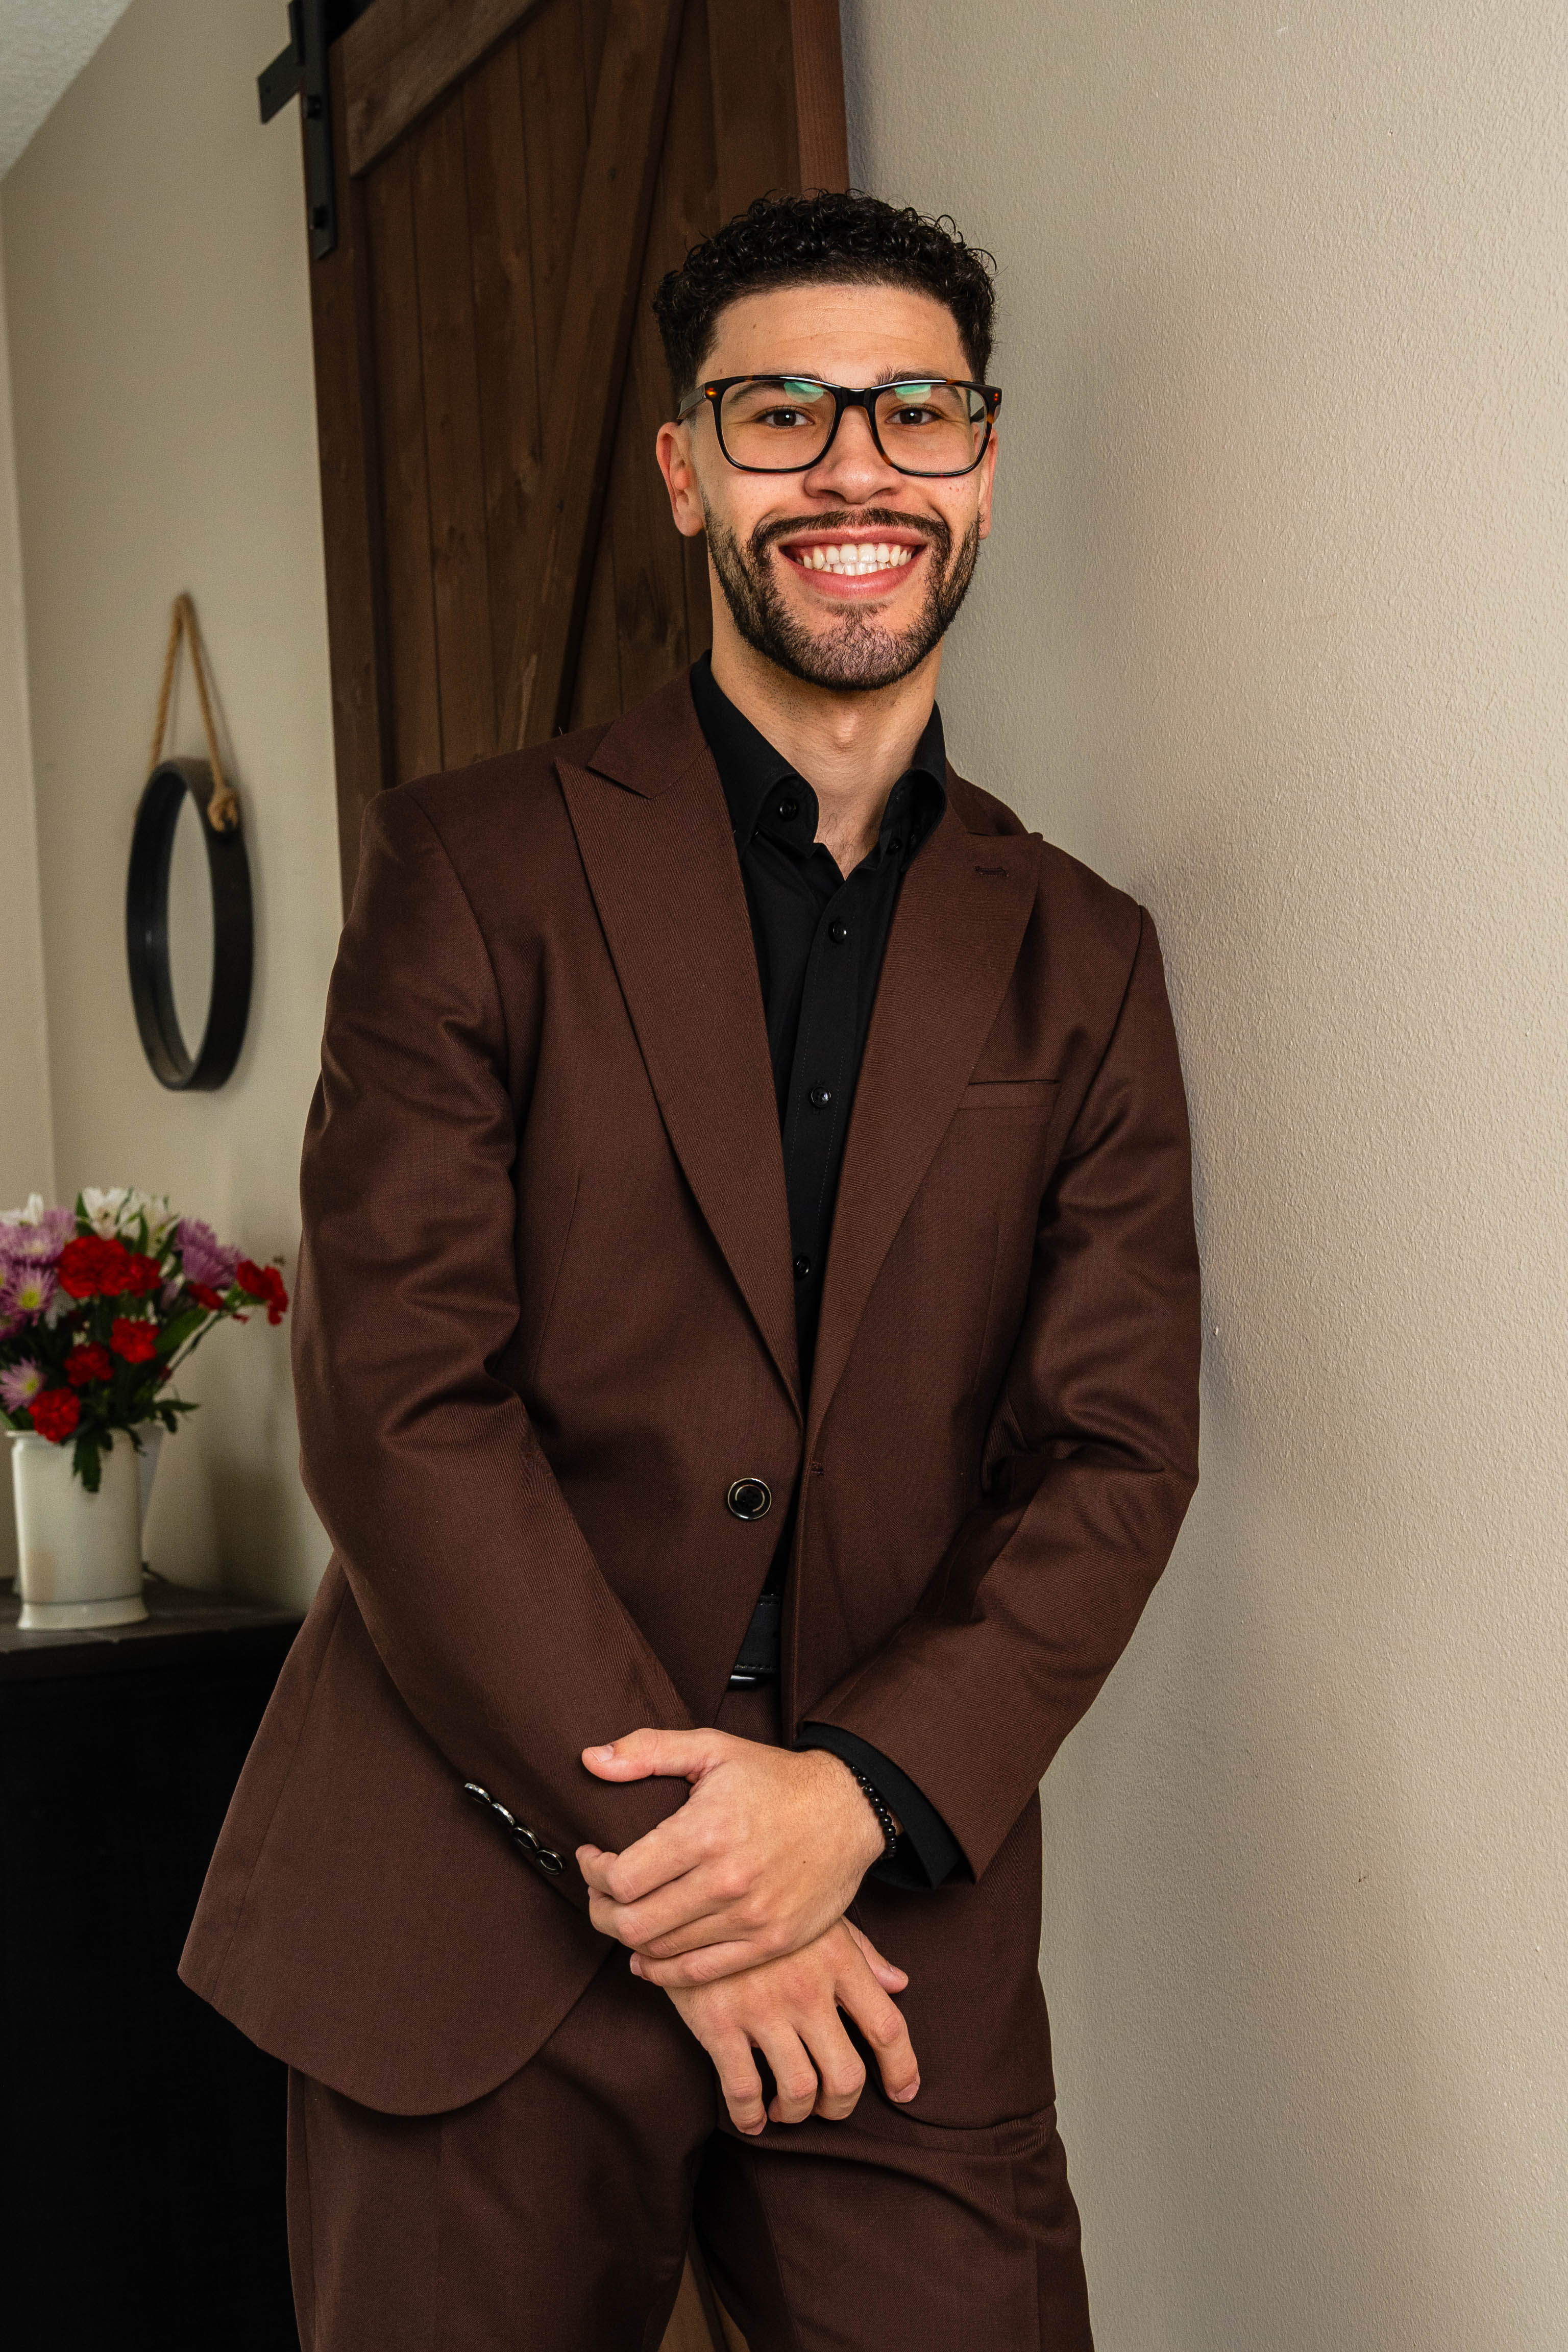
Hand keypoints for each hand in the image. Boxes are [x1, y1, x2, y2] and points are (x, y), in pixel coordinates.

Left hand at [577, 1728, 889, 1982]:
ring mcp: (751, 1917)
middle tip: (599, 1892)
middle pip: (633, 1923)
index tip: (591, 1857)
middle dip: (600, 1910)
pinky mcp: (770, 1942)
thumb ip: (647, 1750)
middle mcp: (728, 1880)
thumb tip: (589, 1760)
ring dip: (629, 1938)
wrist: (849, 1810)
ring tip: (625, 1913)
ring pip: (660, 1951)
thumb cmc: (775, 1778)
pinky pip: (699, 1973)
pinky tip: (648, 1957)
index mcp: (707, 1830)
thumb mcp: (712, 1747)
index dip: (593, 1872)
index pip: (623, 1877)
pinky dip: (663, 1971)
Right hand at [652, 1917, 918, 2132]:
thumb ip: (862, 1953)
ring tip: (788, 2108)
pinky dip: (751, 2116)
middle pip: (846, 2074)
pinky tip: (753, 2117)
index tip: (904, 2093)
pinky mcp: (718, 2022)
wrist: (693, 1892)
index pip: (887, 2027)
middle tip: (828, 2106)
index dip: (902, 2069)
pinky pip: (743, 2090)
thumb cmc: (766, 1906)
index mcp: (838, 1959)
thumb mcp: (819, 1918)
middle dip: (841, 2105)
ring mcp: (762, 2006)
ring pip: (799, 2090)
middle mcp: (806, 1987)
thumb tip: (899, 1984)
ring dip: (798, 2113)